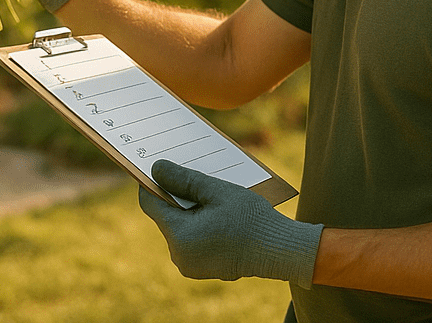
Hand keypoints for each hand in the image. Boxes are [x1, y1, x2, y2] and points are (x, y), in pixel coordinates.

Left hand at [138, 160, 322, 287]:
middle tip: (192, 174)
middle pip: (165, 215)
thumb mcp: (216, 191)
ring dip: (189, 208)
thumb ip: (183, 179)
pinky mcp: (201, 268)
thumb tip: (156, 168)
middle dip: (175, 194)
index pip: (151, 203)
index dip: (152, 181)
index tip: (159, 164)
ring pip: (179, 226)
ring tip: (208, 191)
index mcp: (180, 237)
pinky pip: (191, 238)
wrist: (280, 250)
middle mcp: (180, 256)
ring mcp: (190, 265)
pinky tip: (215, 210)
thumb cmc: (250, 219)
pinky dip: (198, 222)